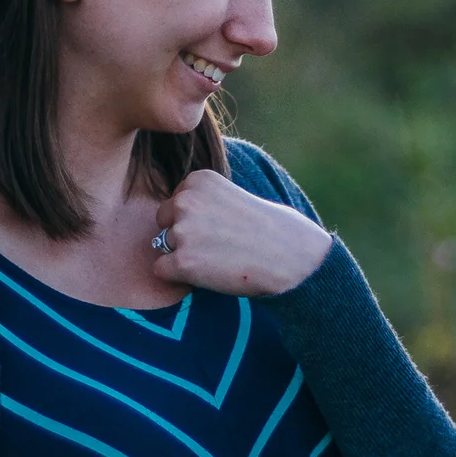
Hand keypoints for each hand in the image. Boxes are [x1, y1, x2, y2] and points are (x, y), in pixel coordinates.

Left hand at [150, 168, 332, 298]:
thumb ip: (202, 200)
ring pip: (164, 247)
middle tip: (220, 245)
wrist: (293, 258)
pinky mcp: (182, 262)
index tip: (223, 226)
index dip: (196, 220)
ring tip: (221, 259)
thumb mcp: (234, 194)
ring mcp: (182, 231)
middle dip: (184, 236)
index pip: (174, 202)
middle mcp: (185, 200)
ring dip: (185, 257)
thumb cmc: (273, 229)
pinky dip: (179, 277)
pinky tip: (210, 274)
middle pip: (164, 223)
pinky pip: (161, 271)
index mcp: (198, 179)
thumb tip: (171, 220)